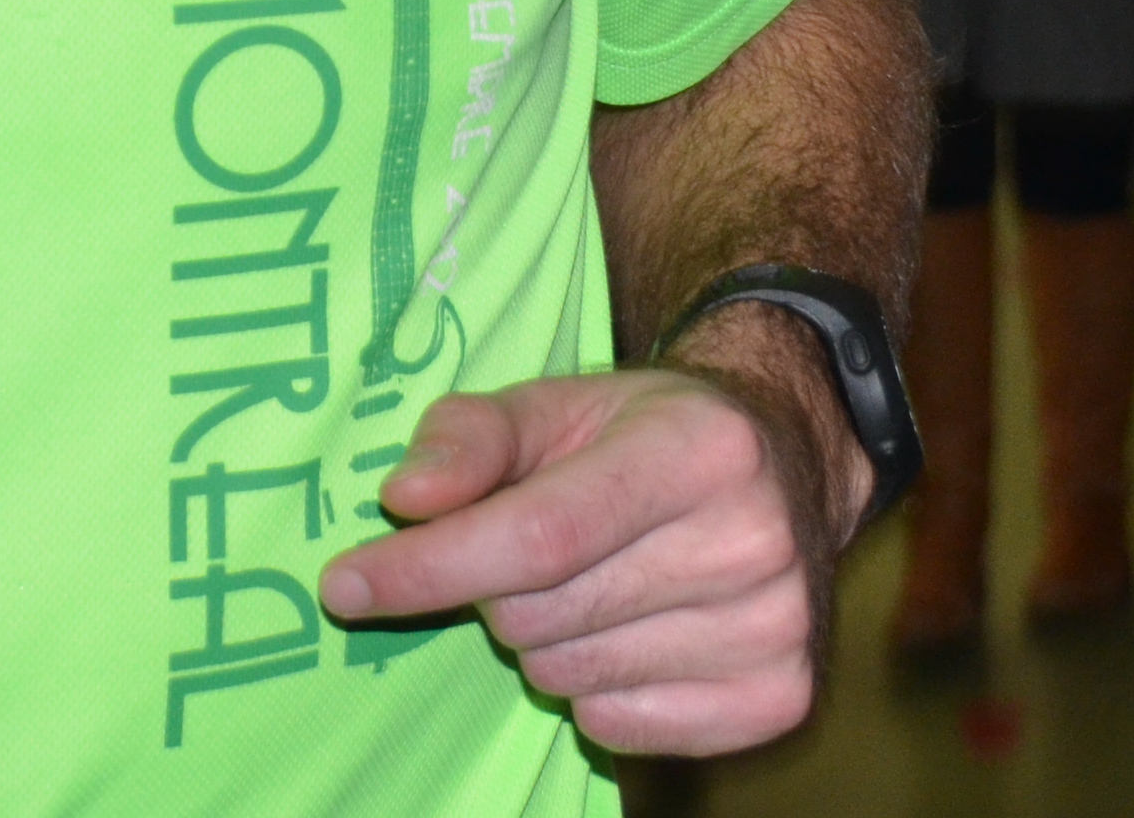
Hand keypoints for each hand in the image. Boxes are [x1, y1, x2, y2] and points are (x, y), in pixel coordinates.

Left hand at [315, 350, 854, 757]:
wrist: (789, 467)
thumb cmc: (647, 434)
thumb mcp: (558, 403)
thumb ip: (470, 437)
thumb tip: (405, 502)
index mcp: (698, 449)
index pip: (539, 533)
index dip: (431, 566)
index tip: (344, 584)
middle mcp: (751, 541)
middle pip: (542, 614)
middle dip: (500, 590)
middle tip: (537, 546)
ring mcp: (774, 629)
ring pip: (570, 679)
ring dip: (548, 640)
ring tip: (597, 581)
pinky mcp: (780, 699)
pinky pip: (617, 730)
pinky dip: (598, 693)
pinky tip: (635, 631)